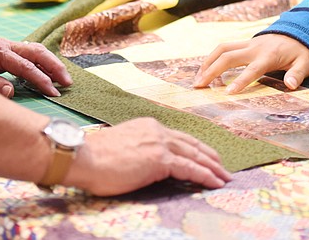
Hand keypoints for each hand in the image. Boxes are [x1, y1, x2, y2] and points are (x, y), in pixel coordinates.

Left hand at [0, 33, 71, 98]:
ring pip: (35, 49)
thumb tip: (12, 91)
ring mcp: (5, 45)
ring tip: (63, 78)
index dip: (41, 79)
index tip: (54, 92)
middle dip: (54, 66)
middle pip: (37, 52)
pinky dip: (42, 60)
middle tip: (67, 83)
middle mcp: (4, 45)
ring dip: (51, 62)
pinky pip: (28, 51)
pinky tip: (47, 70)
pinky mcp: (4, 48)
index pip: (25, 66)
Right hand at [73, 118, 230, 194]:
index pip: (178, 138)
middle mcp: (157, 131)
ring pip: (195, 155)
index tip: (204, 157)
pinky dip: (206, 175)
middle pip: (192, 144)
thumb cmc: (93, 157)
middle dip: (209, 157)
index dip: (194, 148)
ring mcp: (160, 144)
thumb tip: (143, 163)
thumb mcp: (121, 147)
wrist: (83, 157)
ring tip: (224, 177)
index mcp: (148, 127)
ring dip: (213, 167)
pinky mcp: (160, 160)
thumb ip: (137, 150)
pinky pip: (190, 168)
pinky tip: (215, 182)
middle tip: (222, 167)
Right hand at [193, 34, 308, 93]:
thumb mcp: (305, 63)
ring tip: (197, 79)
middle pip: (228, 56)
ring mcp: (247, 44)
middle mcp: (254, 48)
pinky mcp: (244, 43)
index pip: (252, 69)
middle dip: (212, 70)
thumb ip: (297, 74)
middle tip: (198, 86)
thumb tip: (291, 85)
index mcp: (268, 56)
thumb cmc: (300, 51)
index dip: (240, 81)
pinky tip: (205, 70)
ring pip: (222, 49)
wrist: (298, 31)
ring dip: (207, 62)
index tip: (227, 93)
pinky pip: (224, 48)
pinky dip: (212, 57)